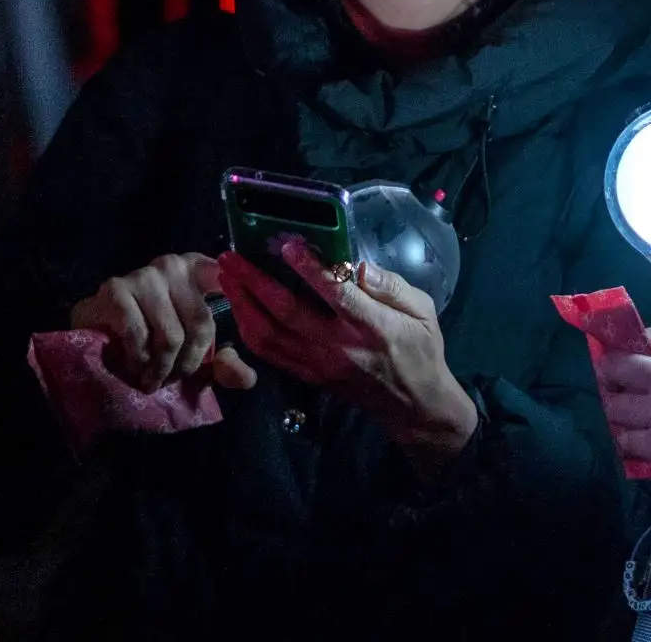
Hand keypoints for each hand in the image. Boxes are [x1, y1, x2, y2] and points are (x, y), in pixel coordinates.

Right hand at [69, 253, 256, 392]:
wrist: (97, 334)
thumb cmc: (153, 338)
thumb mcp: (193, 351)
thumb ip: (224, 364)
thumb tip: (247, 379)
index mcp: (199, 270)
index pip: (228, 279)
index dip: (241, 299)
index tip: (248, 321)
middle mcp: (173, 265)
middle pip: (200, 325)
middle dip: (189, 363)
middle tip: (174, 379)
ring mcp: (144, 275)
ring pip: (170, 335)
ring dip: (161, 368)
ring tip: (153, 379)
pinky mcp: (115, 289)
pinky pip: (138, 335)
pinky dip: (138, 360)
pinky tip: (134, 366)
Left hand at [217, 240, 478, 477]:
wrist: (413, 404)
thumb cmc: (421, 349)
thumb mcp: (423, 311)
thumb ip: (391, 286)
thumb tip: (359, 265)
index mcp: (372, 327)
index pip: (336, 295)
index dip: (309, 270)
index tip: (286, 246)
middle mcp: (339, 347)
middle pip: (287, 313)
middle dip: (254, 282)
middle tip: (231, 257)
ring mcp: (319, 364)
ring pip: (269, 336)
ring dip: (243, 305)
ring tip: (227, 277)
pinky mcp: (308, 375)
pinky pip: (269, 354)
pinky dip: (248, 330)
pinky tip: (239, 308)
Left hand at [597, 327, 650, 486]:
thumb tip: (649, 346)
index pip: (645, 336)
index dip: (629, 345)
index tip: (623, 353)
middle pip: (615, 371)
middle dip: (610, 375)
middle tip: (615, 381)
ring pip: (614, 409)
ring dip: (618, 409)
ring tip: (627, 412)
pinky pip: (627, 442)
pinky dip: (630, 439)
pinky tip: (640, 437)